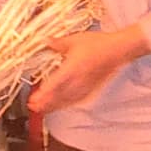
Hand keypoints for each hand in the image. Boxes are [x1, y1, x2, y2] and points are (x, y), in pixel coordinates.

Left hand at [30, 22, 146, 118]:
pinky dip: (66, 104)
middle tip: (33, 107)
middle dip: (45, 103)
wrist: (118, 50)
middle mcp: (79, 80)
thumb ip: (58, 43)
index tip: (33, 99)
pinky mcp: (92, 88)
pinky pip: (77, 100)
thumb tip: (46, 42)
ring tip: (42, 110)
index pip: (55, 84)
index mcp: (73, 68)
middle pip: (59, 96)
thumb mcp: (75, 40)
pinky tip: (60, 106)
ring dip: (54, 106)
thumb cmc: (99, 44)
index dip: (43, 94)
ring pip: (67, 100)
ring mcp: (86, 86)